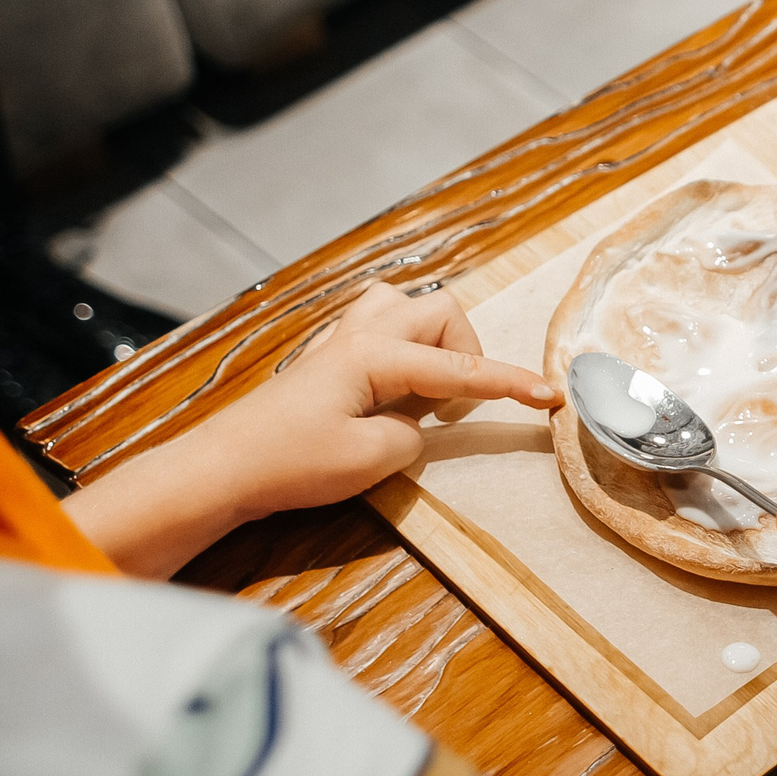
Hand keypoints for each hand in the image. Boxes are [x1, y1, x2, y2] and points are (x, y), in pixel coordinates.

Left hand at [64, 283, 555, 576]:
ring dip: (432, 343)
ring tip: (423, 393)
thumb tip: (416, 421)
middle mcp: (360, 334)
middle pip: (440, 311)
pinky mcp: (328, 358)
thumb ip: (414, 433)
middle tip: (450, 408)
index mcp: (375, 355)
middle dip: (464, 354)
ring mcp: (340, 340)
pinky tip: (391, 393)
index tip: (551, 397)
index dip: (510, 384)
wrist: (225, 467)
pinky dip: (404, 350)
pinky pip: (381, 327)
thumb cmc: (291, 463)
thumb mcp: (372, 460)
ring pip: (407, 308)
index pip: (460, 369)